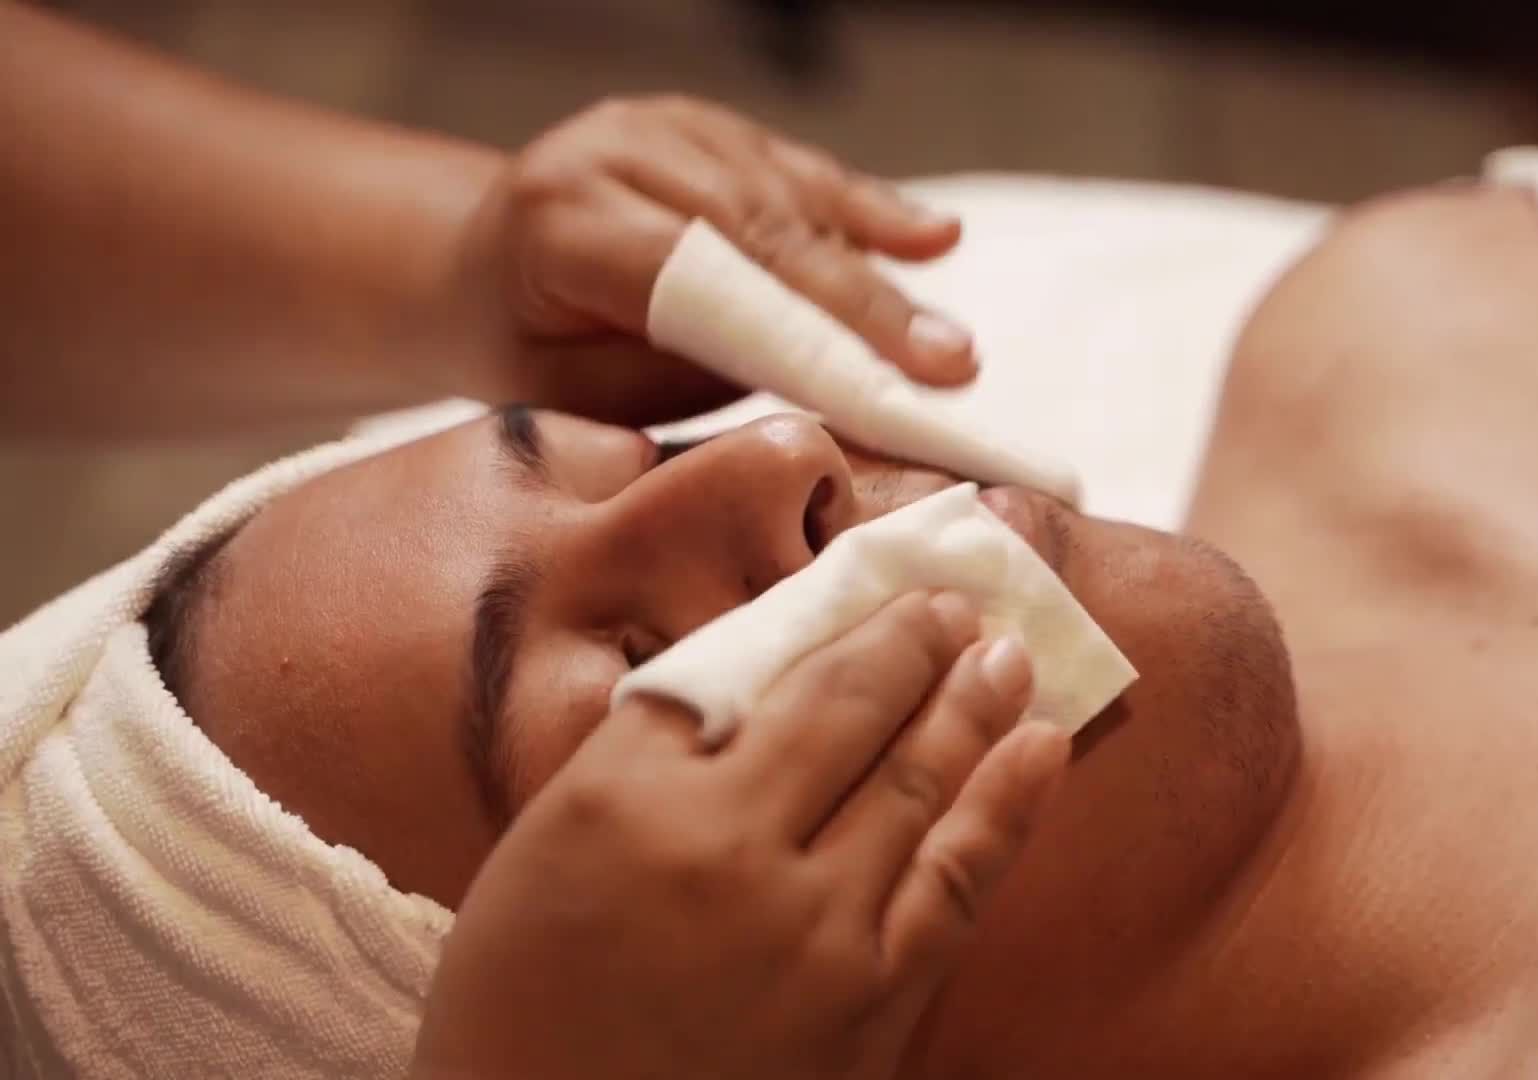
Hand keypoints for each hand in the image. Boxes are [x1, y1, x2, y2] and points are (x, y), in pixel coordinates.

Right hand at [410, 591, 1070, 1079]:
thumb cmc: (524, 1008)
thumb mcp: (541, 856)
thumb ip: (642, 757)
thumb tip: (760, 678)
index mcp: (627, 802)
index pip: (749, 674)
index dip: (834, 623)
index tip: (882, 593)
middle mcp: (727, 849)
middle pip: (845, 709)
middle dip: (914, 643)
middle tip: (958, 603)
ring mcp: (812, 929)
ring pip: (916, 780)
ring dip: (972, 701)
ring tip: (1011, 652)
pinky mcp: (872, 1003)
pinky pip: (959, 879)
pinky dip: (1009, 804)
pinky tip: (1043, 747)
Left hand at [437, 95, 974, 426]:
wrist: (483, 269)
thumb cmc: (529, 350)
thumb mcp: (580, 393)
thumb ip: (683, 373)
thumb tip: (810, 383)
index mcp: (563, 221)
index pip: (706, 278)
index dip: (802, 332)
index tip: (883, 385)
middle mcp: (617, 150)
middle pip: (765, 232)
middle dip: (863, 307)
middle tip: (946, 366)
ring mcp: (668, 126)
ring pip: (794, 200)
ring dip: (875, 272)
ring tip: (945, 342)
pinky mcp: (710, 126)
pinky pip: (801, 172)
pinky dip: (868, 209)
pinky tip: (932, 237)